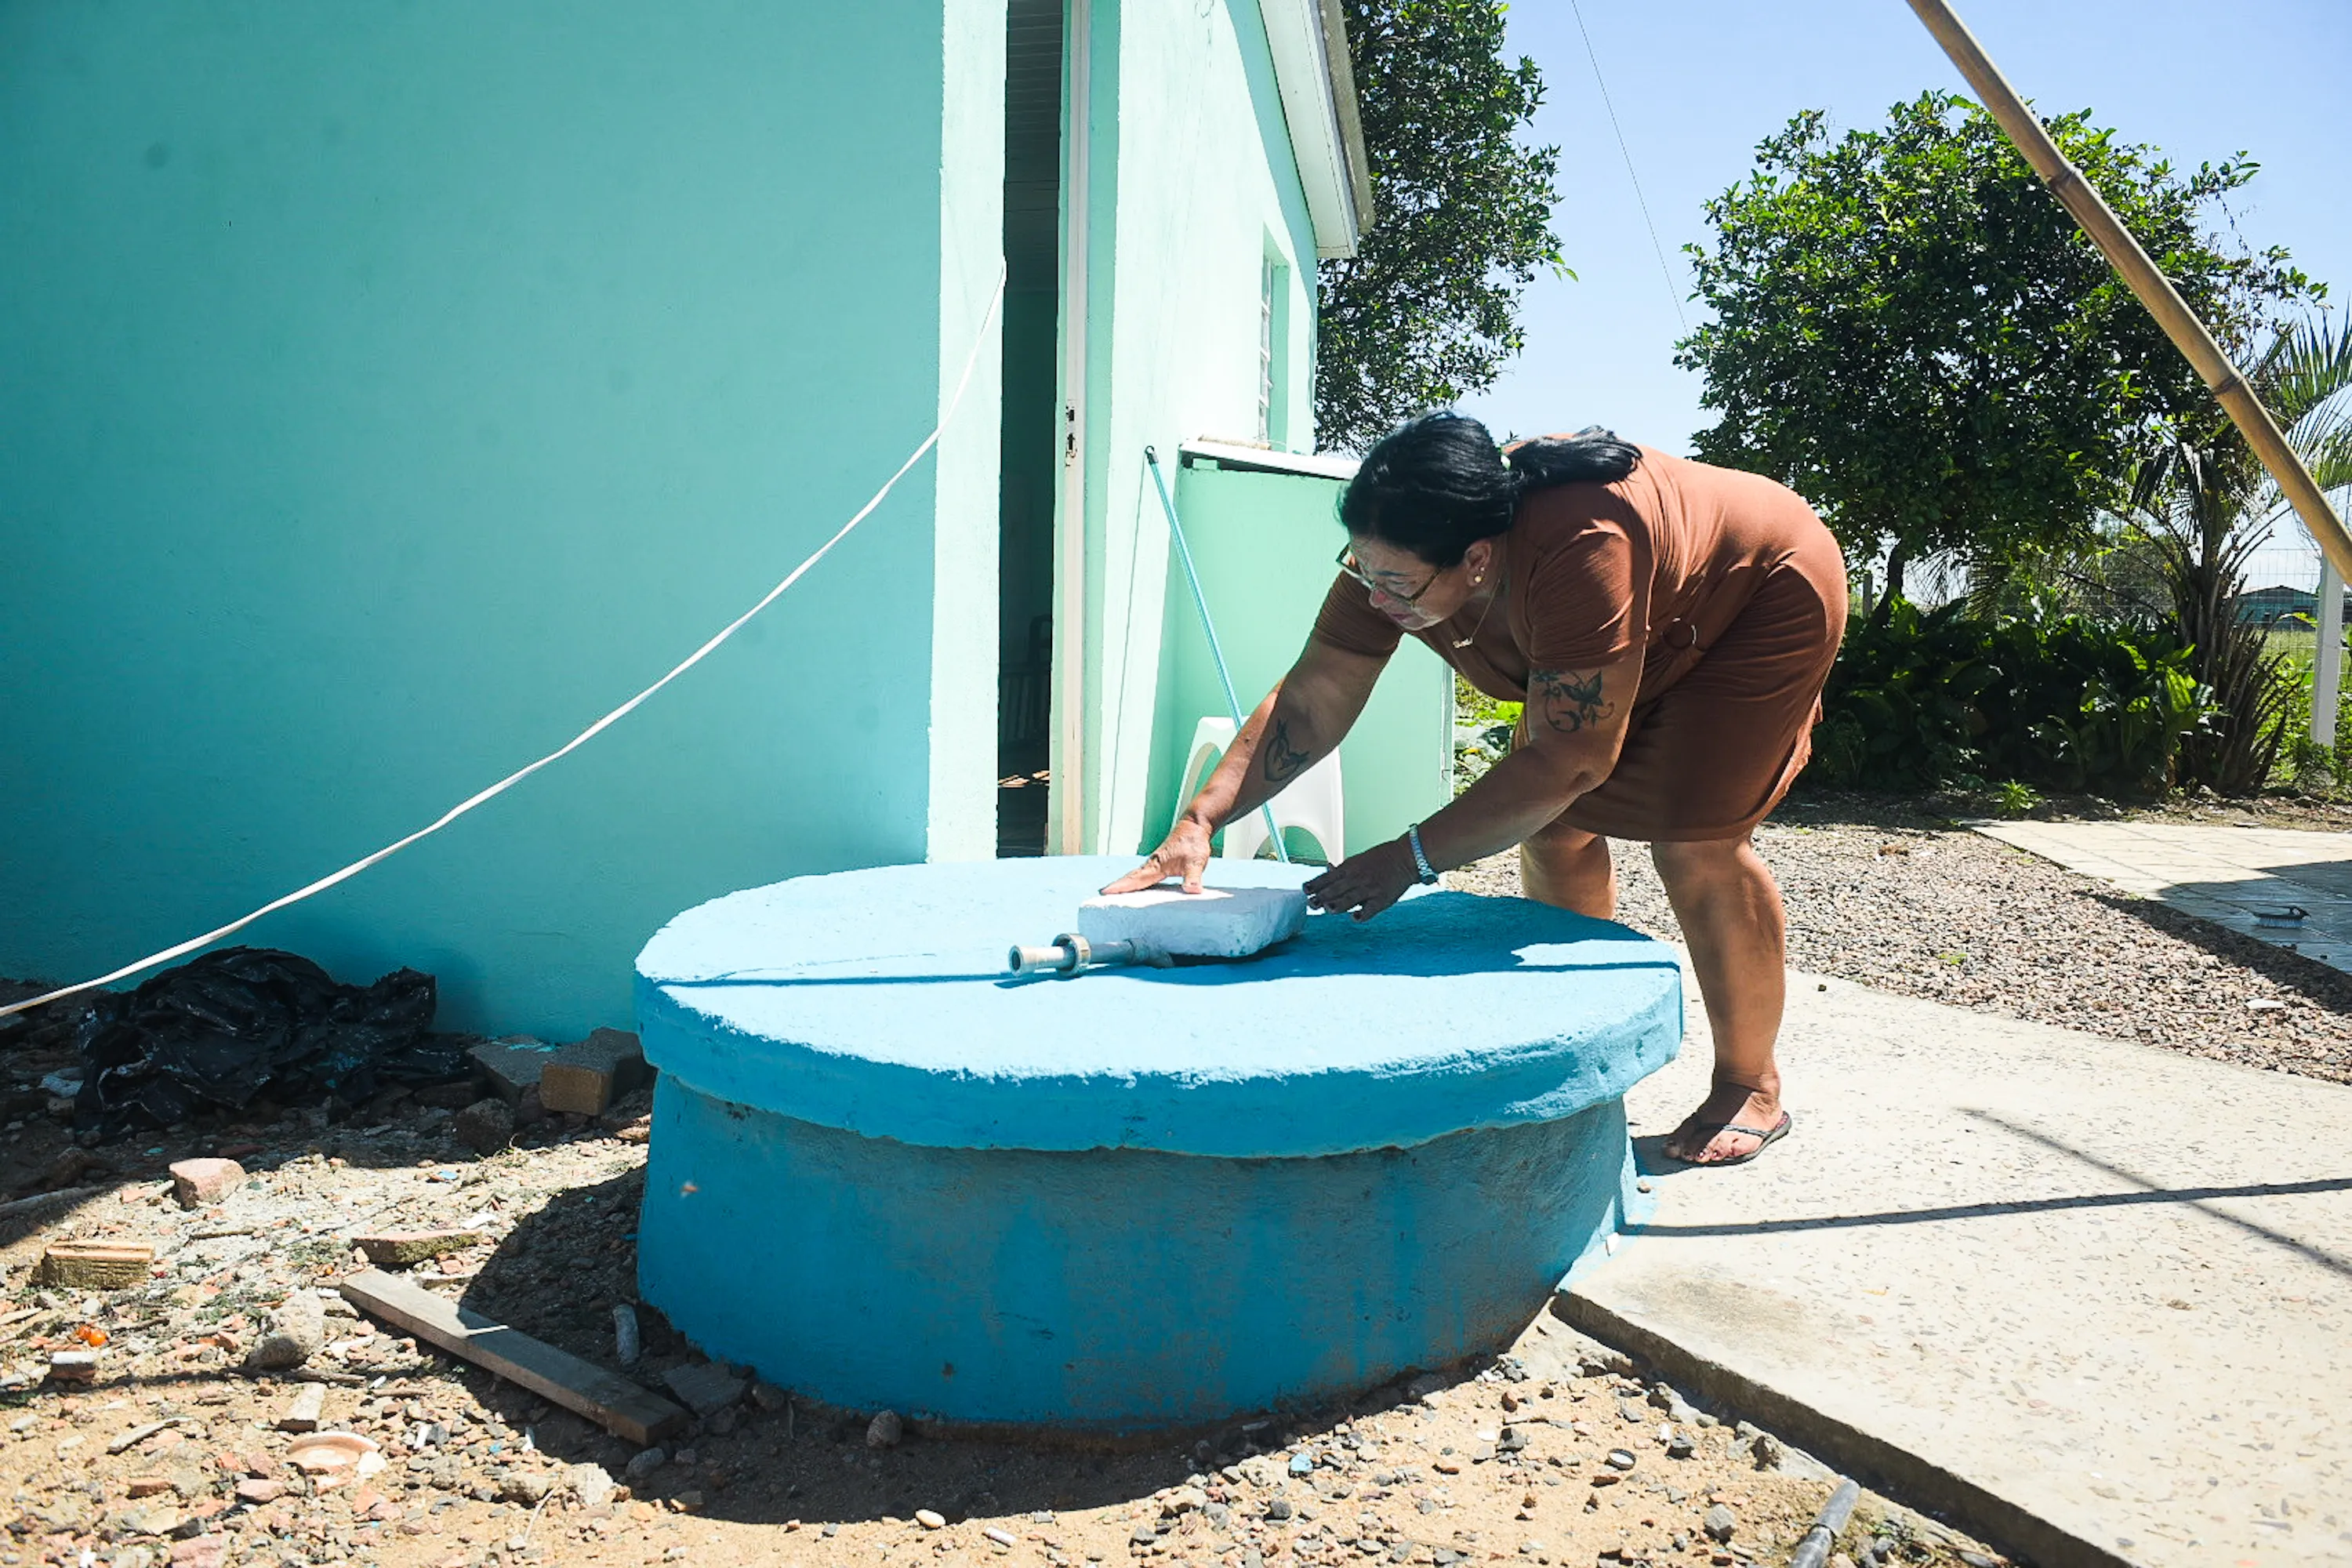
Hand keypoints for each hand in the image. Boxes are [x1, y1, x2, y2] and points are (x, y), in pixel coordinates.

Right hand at [1101, 816, 1214, 894]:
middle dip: (1117, 886)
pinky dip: (1135, 882)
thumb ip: (1193, 877)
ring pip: (1136, 876)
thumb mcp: (1196, 861)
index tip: (1107, 892)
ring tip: (1112, 894)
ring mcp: (1155, 864)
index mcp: (1157, 865)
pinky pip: (1143, 875)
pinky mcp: (1160, 864)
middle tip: (1102, 895)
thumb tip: (1193, 890)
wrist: (1194, 827)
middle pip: (1131, 877)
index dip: (1122, 886)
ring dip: (1125, 884)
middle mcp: (1152, 864)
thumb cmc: (1193, 843)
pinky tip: (1134, 888)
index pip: (1136, 879)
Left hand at [1304, 837, 1420, 921]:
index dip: (1315, 885)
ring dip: (1338, 904)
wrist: (1406, 857)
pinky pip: (1371, 909)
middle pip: (1335, 889)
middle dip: (1321, 897)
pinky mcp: (1383, 899)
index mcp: (1350, 868)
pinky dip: (1363, 914)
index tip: (1304, 891)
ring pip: (1350, 898)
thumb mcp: (1359, 859)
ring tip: (1328, 909)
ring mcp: (1370, 889)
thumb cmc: (1381, 859)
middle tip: (1311, 904)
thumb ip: (1342, 868)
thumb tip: (1327, 869)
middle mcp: (1358, 878)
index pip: (1328, 878)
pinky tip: (1355, 918)